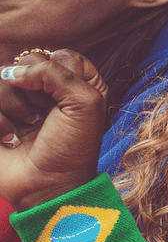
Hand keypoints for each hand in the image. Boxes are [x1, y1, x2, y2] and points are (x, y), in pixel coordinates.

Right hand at [0, 50, 108, 209]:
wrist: (45, 186)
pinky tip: (11, 139)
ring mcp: (16, 102)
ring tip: (27, 128)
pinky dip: (1, 122)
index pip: (60, 54)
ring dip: (16, 107)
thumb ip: (57, 72)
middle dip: (36, 91)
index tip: (66, 100)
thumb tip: (15, 71)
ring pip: (3, 79)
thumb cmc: (72, 147)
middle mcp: (45, 89)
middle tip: (44, 116)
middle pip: (27, 62)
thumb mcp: (85, 103)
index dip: (61, 75)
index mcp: (75, 82)